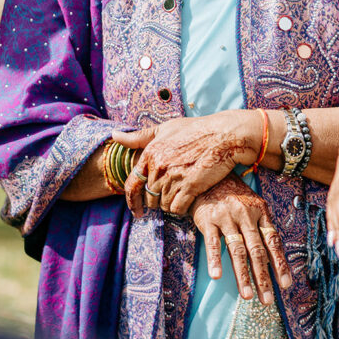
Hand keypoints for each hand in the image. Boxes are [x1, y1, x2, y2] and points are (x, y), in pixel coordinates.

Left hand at [115, 111, 256, 216]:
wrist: (224, 135)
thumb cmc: (196, 130)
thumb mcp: (166, 128)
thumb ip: (139, 136)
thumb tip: (114, 136)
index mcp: (150, 153)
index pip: (132, 184)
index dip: (132, 201)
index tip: (137, 211)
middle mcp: (159, 166)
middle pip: (150, 197)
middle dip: (157, 202)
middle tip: (169, 199)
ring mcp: (174, 177)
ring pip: (164, 205)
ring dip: (171, 204)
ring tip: (182, 196)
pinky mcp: (190, 186)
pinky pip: (177, 208)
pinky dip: (182, 209)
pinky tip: (189, 201)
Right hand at [191, 176, 293, 303]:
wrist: (209, 177)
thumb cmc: (235, 197)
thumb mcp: (254, 206)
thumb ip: (263, 229)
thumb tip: (276, 259)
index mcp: (261, 212)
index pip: (273, 242)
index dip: (280, 264)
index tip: (285, 285)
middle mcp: (246, 215)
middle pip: (257, 250)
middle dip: (263, 277)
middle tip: (267, 300)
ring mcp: (227, 217)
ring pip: (237, 250)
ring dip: (243, 275)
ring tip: (247, 296)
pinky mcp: (208, 219)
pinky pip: (212, 243)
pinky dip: (214, 260)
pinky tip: (217, 276)